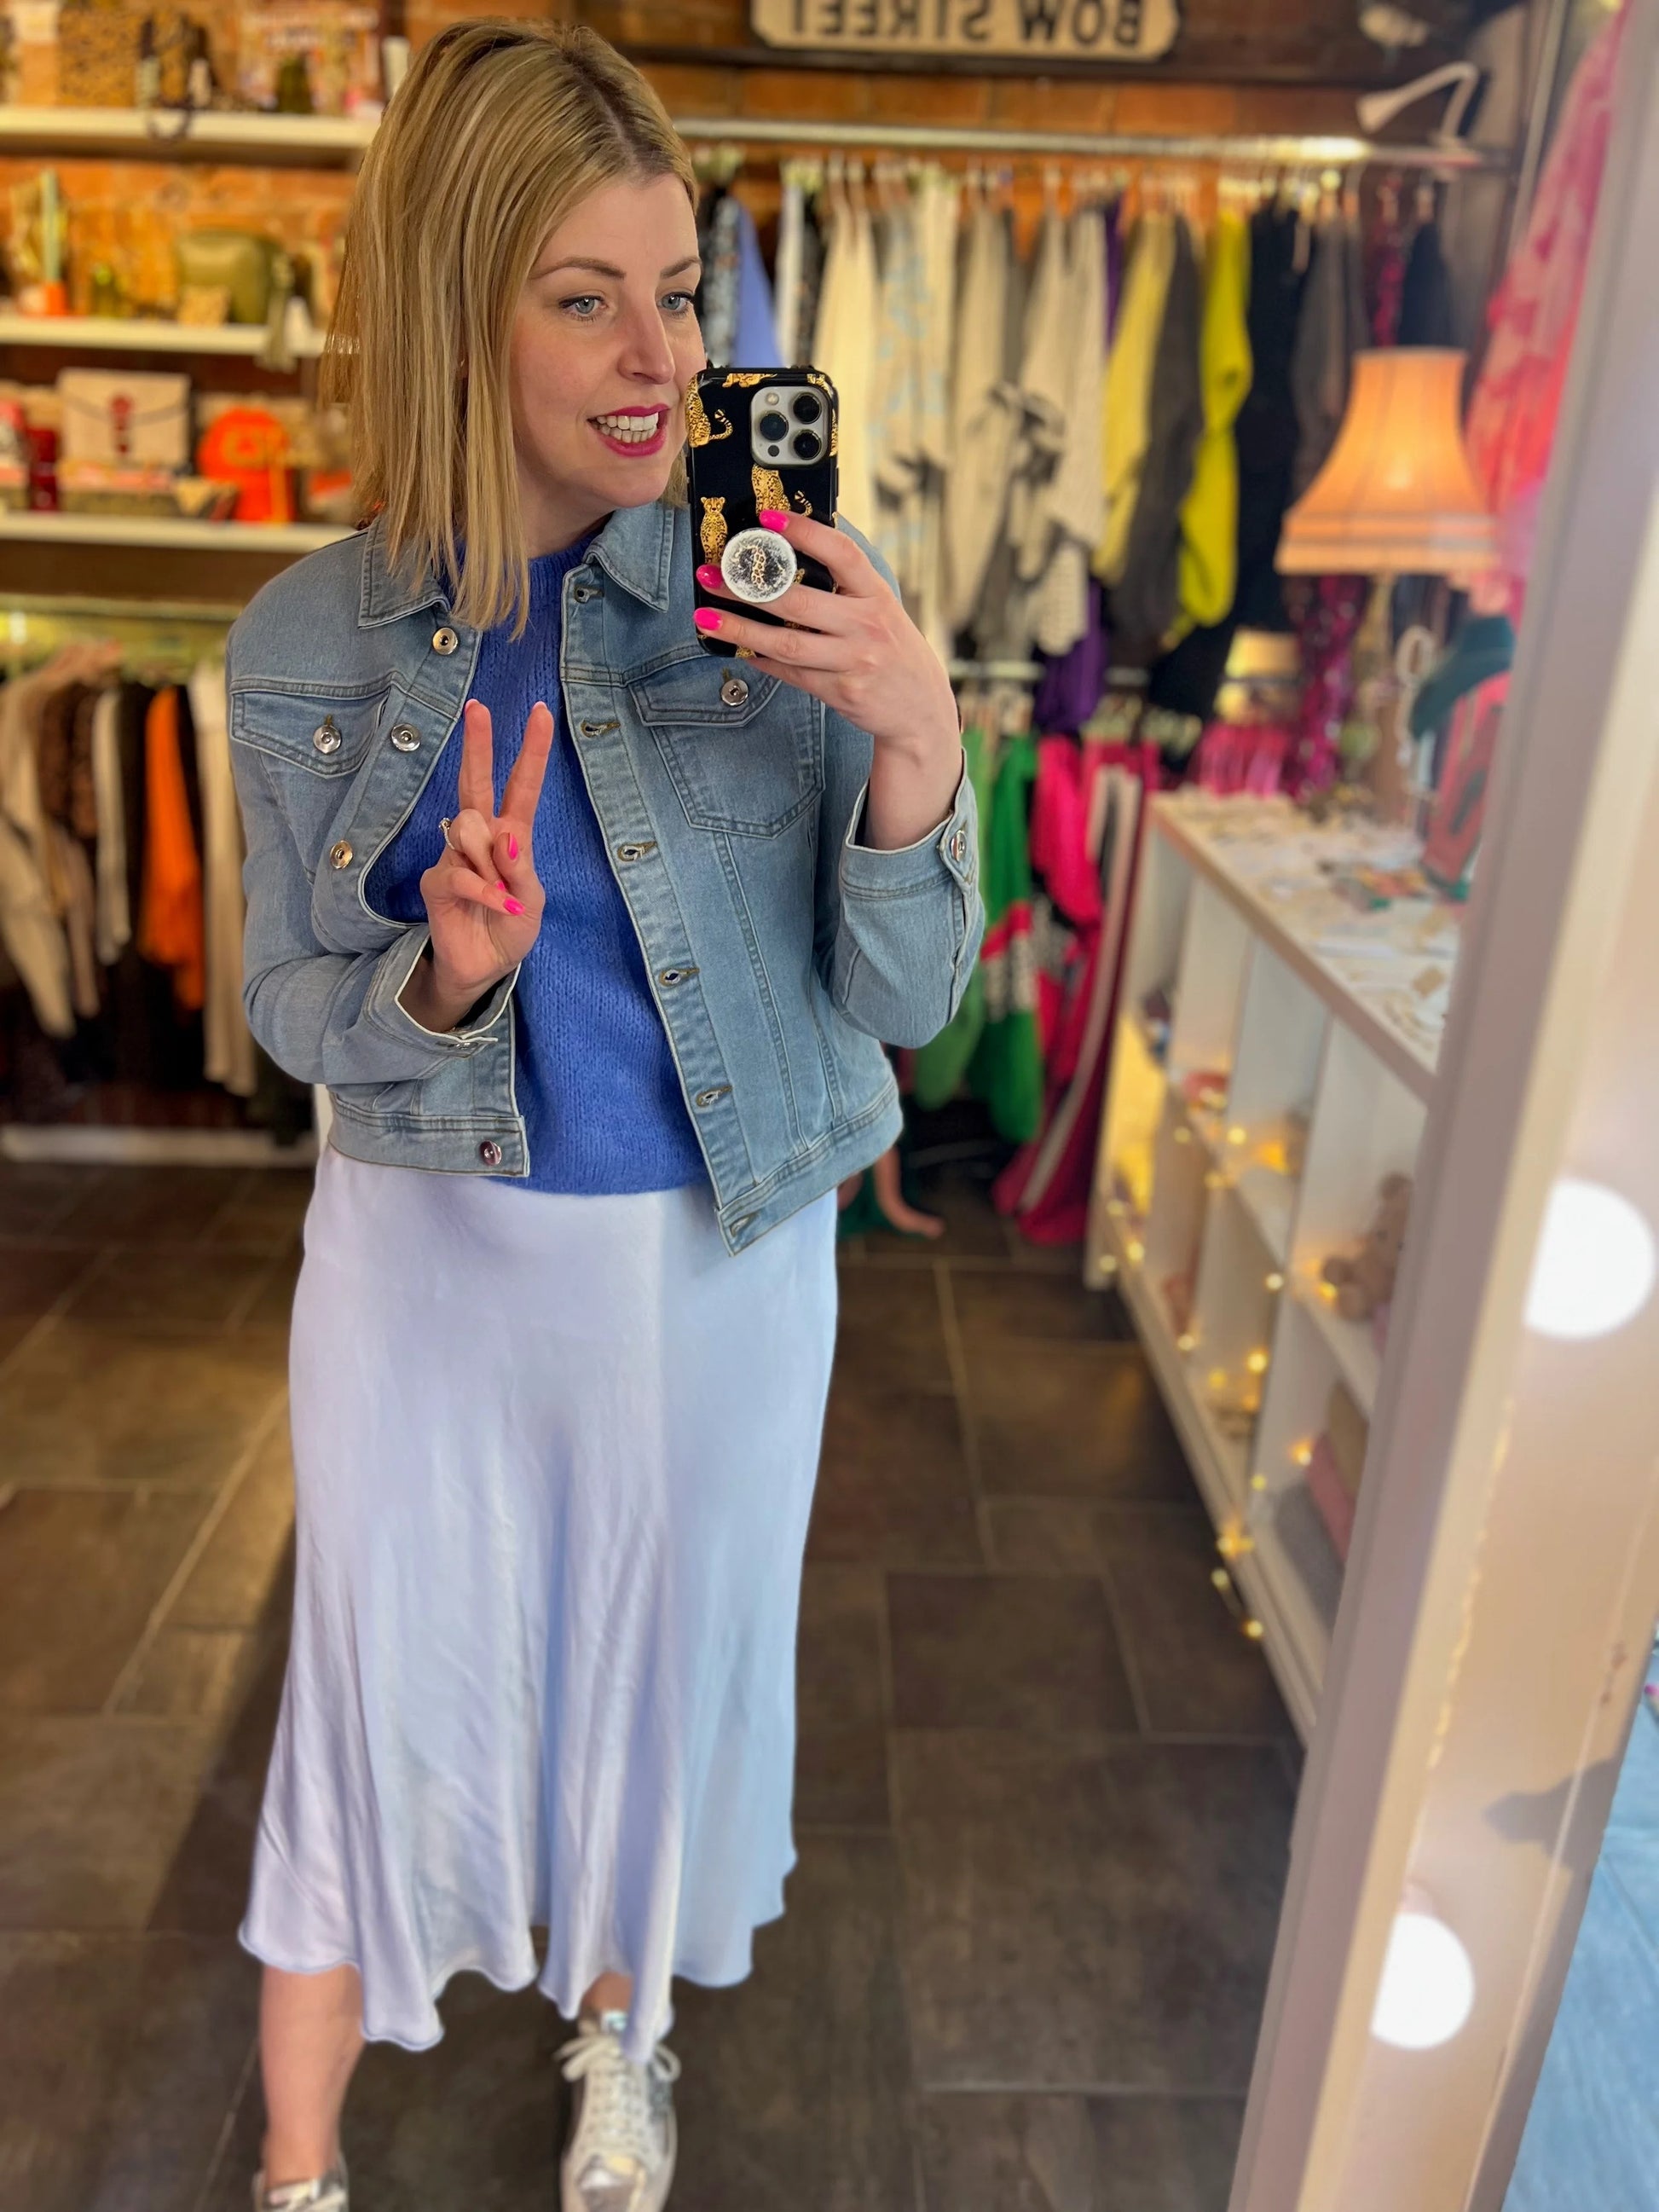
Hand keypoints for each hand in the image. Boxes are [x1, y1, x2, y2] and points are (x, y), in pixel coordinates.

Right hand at [409, 698, 552, 1028]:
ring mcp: (455, 855)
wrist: (484, 967)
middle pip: (475, 781)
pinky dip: (485, 891)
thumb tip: (506, 835)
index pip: (520, 785)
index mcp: (511, 834)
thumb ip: (521, 869)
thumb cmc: (511, 928)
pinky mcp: (437, 880)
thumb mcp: (532, 901)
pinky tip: (497, 905)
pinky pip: (460, 873)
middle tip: (479, 707)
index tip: (542, 711)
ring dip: (491, 863)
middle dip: (478, 744)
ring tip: (500, 895)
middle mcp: (480, 837)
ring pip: (471, 830)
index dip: (531, 750)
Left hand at [693, 510, 961, 849]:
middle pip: (799, 601)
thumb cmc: (892, 652)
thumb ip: (846, 589)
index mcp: (878, 595)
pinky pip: (791, 673)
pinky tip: (738, 648)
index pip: (841, 553)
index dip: (804, 532)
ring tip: (706, 616)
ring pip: (786, 643)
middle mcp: (867, 625)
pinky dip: (761, 660)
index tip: (767, 518)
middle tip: (711, 574)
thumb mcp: (882, 612)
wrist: (921, 711)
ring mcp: (855, 661)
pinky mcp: (841, 692)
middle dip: (747, 587)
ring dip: (740, 628)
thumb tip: (787, 562)